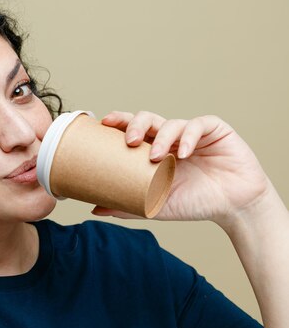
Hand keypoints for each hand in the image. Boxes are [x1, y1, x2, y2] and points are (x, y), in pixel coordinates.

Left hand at [92, 111, 270, 225]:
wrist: (233, 208)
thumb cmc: (194, 203)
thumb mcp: (156, 206)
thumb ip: (127, 205)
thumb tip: (95, 209)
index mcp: (154, 151)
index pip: (133, 130)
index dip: (119, 122)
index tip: (104, 123)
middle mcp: (170, 138)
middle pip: (147, 119)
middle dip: (135, 125)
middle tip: (129, 141)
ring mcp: (192, 133)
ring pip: (170, 122)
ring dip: (161, 137)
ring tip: (156, 157)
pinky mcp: (215, 130)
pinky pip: (197, 125)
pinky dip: (187, 137)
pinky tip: (183, 153)